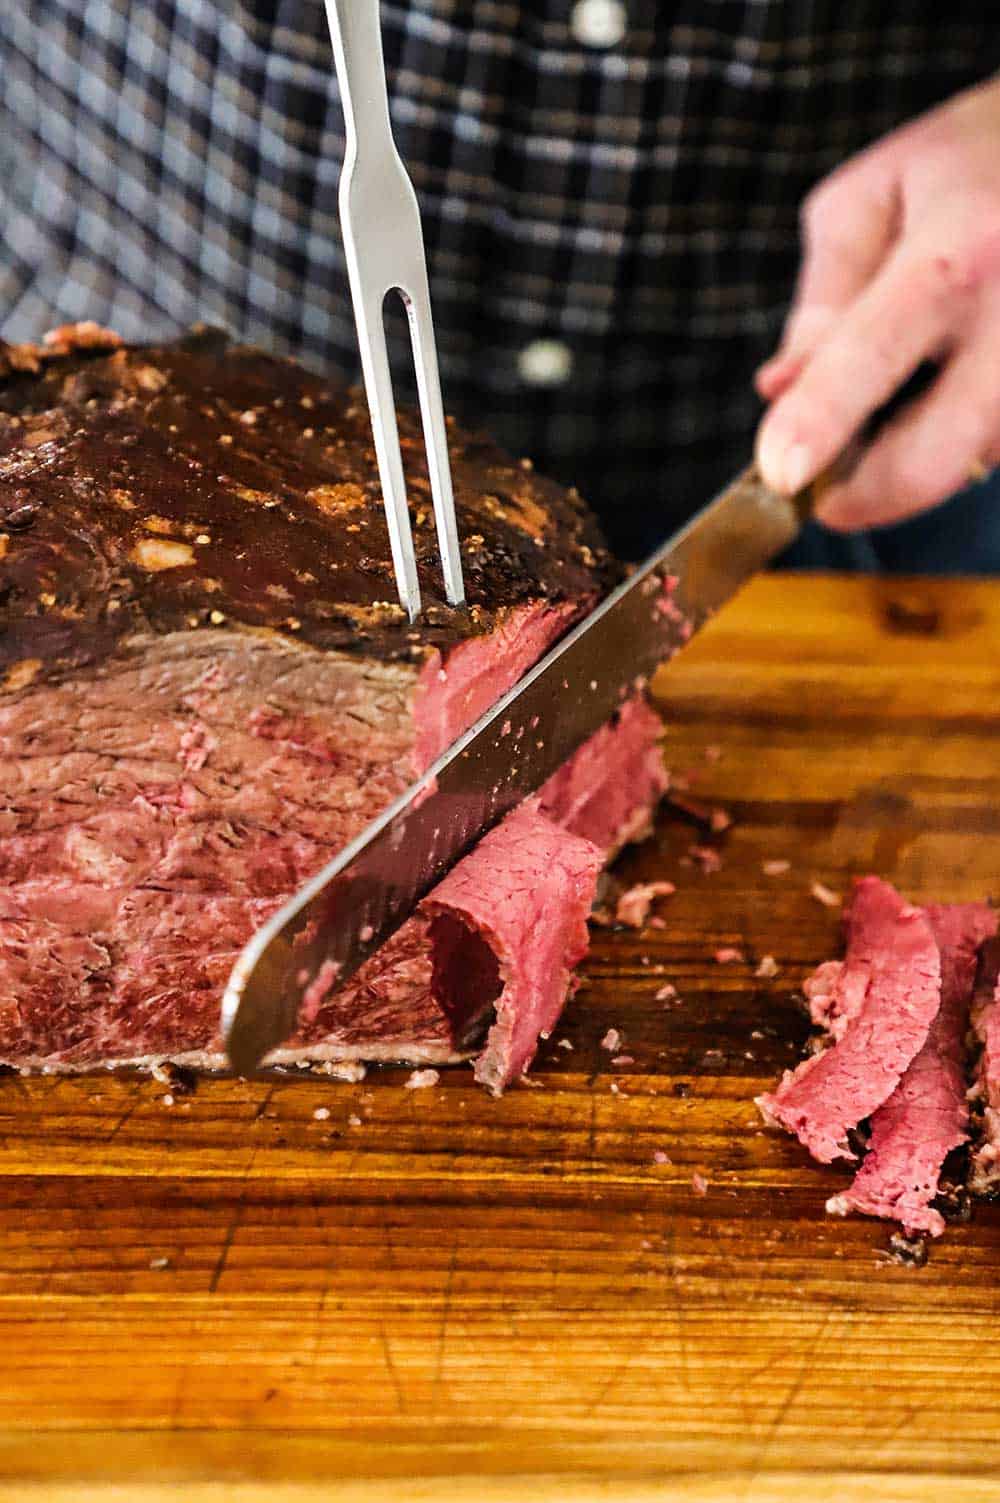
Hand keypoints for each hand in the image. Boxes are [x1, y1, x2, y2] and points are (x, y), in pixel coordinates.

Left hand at [754, 75, 999, 531]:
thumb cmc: (965, 166)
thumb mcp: (871, 199)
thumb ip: (822, 298)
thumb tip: (780, 391)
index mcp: (959, 247)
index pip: (873, 353)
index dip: (820, 421)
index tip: (778, 474)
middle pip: (932, 458)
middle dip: (862, 494)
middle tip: (822, 486)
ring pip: (965, 467)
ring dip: (912, 458)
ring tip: (913, 382)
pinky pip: (992, 452)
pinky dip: (954, 441)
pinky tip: (950, 385)